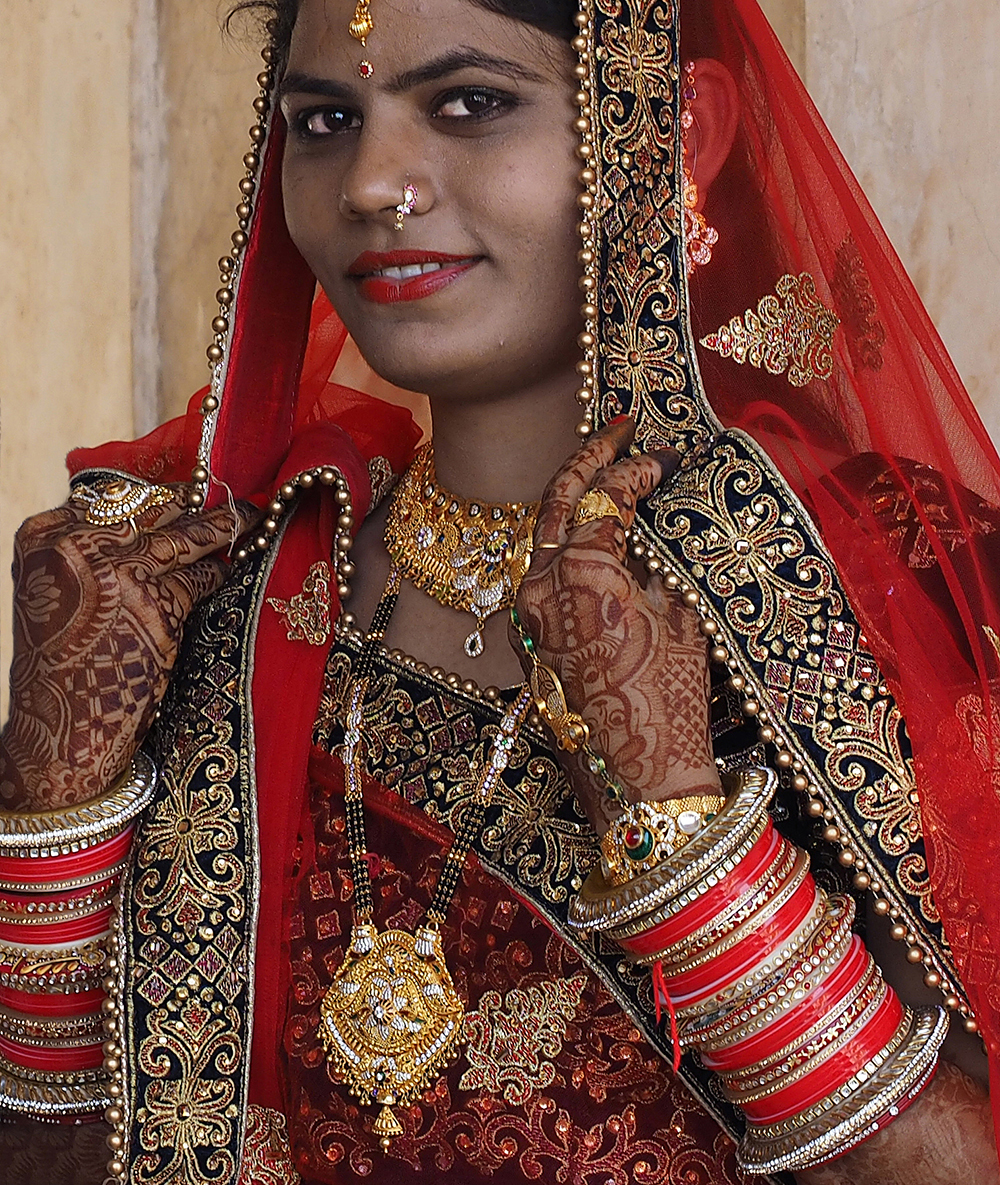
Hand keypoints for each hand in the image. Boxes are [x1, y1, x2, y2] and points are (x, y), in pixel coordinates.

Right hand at [1, 486, 259, 810]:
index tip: (188, 486)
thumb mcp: (58, 591)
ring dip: (224, 526)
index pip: (113, 495)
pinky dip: (218, 572)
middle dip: (195, 501)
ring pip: (184, 535)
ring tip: (250, 518)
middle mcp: (76, 545)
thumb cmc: (64, 662)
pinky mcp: (153, 602)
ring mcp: (115, 570)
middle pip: (152, 507)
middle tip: (230, 494)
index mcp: (44, 536)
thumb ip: (92, 549)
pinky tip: (230, 569)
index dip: (156, 491)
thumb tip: (155, 511)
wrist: (60, 731)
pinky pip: (200, 575)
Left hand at [513, 420, 719, 822]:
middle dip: (591, 457)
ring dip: (573, 498)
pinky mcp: (527, 638)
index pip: (605, 494)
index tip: (669, 457)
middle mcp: (541, 586)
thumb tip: (660, 513)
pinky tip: (595, 533)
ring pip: (542, 533)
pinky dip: (565, 542)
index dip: (639, 468)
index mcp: (582, 573)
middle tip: (620, 429)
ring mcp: (527, 613)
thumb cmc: (673, 704)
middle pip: (558, 498)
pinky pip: (540, 571)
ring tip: (606, 472)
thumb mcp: (683, 615)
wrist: (639, 787)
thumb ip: (660, 555)